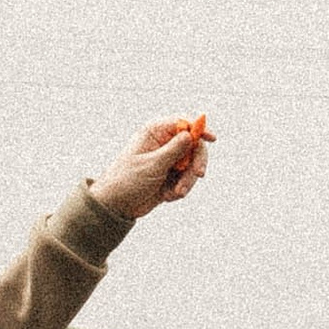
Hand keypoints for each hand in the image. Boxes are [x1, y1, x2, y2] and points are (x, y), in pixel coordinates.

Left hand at [87, 118, 213, 221]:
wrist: (117, 205)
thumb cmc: (127, 180)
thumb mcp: (152, 165)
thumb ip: (173, 150)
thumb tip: (190, 134)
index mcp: (154, 133)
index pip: (182, 123)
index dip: (199, 129)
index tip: (212, 139)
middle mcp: (163, 143)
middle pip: (194, 145)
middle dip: (196, 162)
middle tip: (198, 175)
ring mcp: (169, 160)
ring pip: (193, 165)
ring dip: (188, 180)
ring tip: (175, 193)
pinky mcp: (172, 176)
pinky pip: (187, 179)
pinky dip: (181, 188)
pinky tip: (167, 196)